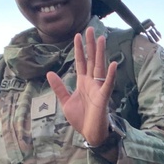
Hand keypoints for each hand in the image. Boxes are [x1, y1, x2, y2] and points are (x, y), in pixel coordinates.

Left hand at [46, 27, 117, 146]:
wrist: (89, 134)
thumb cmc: (81, 118)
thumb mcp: (65, 101)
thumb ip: (59, 87)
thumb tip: (50, 73)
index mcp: (83, 82)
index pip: (81, 61)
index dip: (79, 49)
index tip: (78, 35)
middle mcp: (92, 82)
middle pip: (91, 59)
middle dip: (91, 45)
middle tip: (91, 29)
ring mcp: (98, 89)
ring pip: (100, 67)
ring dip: (101, 53)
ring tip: (101, 39)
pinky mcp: (103, 98)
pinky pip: (108, 84)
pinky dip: (111, 75)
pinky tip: (113, 64)